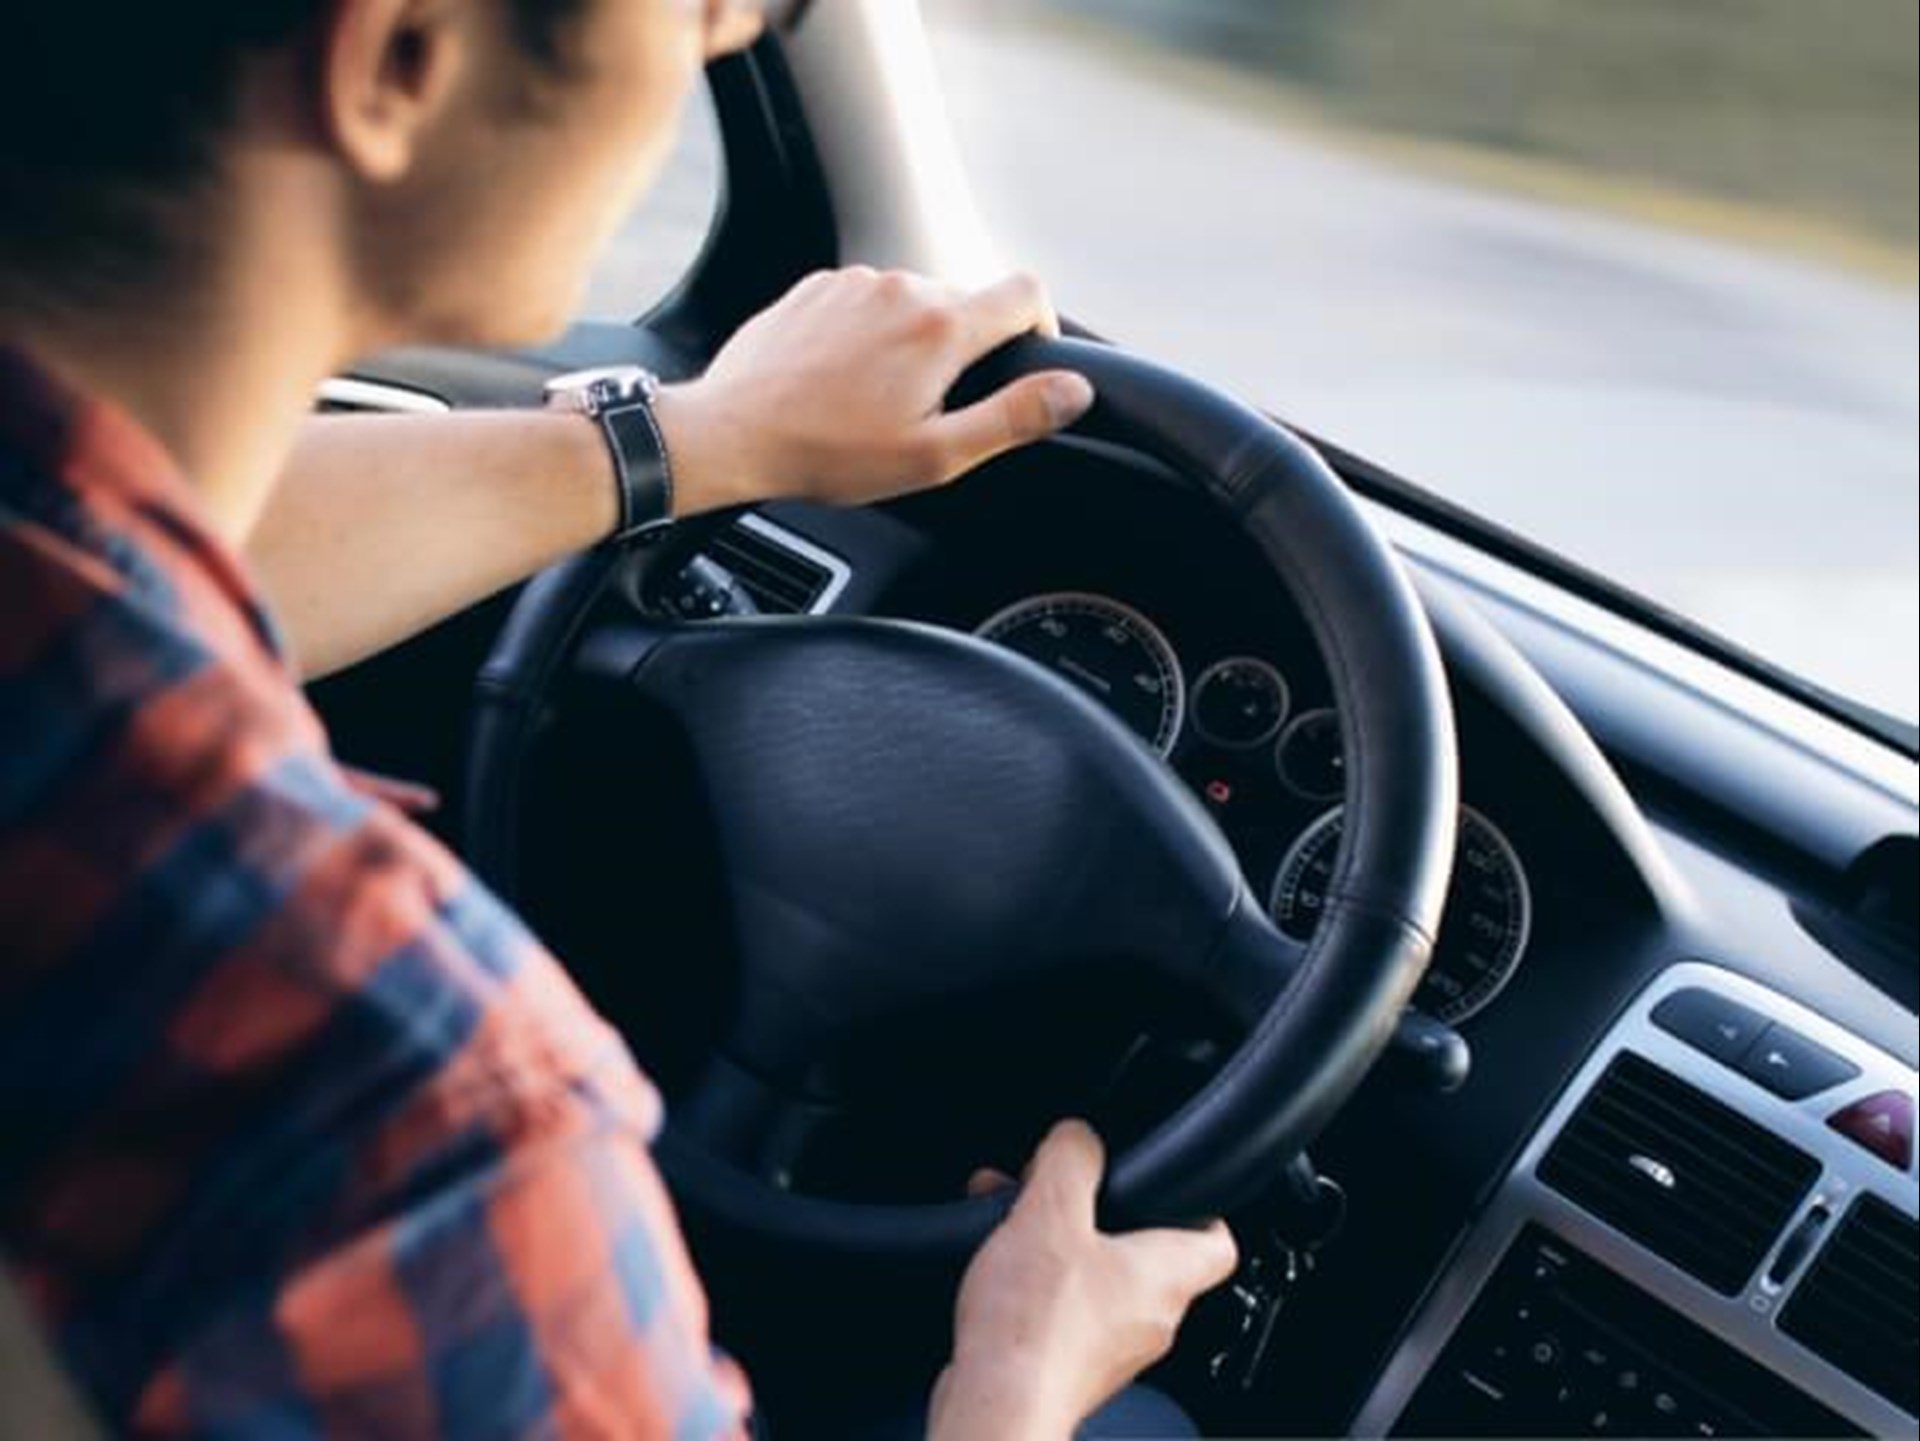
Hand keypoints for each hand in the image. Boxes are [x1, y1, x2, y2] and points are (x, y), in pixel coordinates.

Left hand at [652, 267, 1095, 516]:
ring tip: (878, 400)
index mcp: (942, 327)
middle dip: (964, 350)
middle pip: (967, 302)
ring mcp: (855, 281)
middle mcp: (903, 287)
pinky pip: (866, 301)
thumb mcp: (935, 454)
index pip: (1027, 293)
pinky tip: (842, 380)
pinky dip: (869, 334)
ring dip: (913, 341)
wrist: (732, 433)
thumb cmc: (829, 453)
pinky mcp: (817, 287)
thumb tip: (1074, 391)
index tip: (1024, 362)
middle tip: (931, 409)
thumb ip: (1013, 417)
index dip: (1040, 327)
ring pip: (914, 302)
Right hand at [930, 1121, 1238, 1439]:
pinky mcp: (1071, 1368)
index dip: (1200, 1205)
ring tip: (1014, 1223)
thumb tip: (1078, 1136)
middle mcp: (1150, 1318)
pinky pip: (1065, 1313)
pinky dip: (1037, 1285)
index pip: (1218, 1241)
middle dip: (1097, 1216)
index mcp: (1166, 1275)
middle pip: (1144, 1253)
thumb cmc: (1034, 1327)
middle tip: (1061, 1193)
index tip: (1172, 1184)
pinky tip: (998, 1270)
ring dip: (1059, 1246)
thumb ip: (1071, 1159)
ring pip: (1097, 1280)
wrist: (998, 1405)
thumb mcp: (1050, 1211)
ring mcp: (1113, 1349)